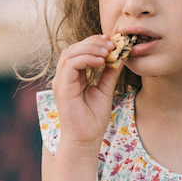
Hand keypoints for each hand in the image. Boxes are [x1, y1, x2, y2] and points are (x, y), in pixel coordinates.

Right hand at [51, 34, 123, 150]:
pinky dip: (86, 59)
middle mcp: (64, 77)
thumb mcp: (105, 90)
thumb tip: (120, 56)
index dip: (94, 43)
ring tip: (108, 51)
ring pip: (70, 53)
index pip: (79, 51)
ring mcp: (61, 82)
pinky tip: (101, 61)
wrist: (86, 139)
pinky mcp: (62, 88)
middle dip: (92, 42)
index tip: (112, 41)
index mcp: (72, 77)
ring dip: (90, 48)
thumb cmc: (93, 119)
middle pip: (73, 49)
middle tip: (111, 43)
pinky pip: (71, 65)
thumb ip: (110, 73)